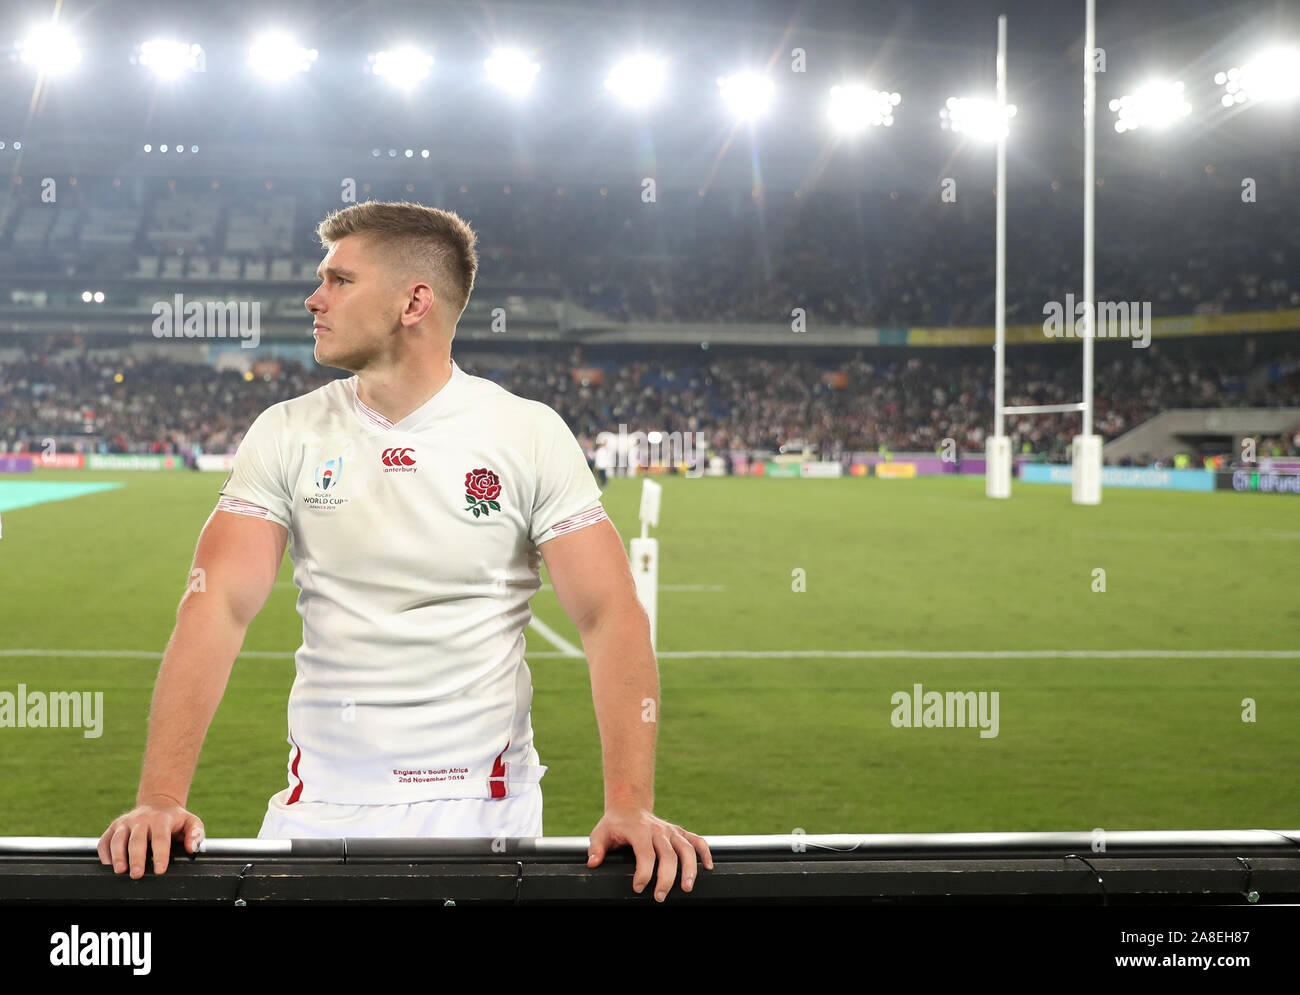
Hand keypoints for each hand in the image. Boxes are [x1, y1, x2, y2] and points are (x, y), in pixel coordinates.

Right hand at [97, 795, 204, 878]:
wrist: (158, 803)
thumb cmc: (175, 818)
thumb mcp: (191, 821)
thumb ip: (196, 833)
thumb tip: (191, 848)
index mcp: (161, 819)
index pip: (160, 838)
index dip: (160, 854)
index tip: (160, 870)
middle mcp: (141, 819)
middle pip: (137, 840)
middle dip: (136, 858)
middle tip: (137, 875)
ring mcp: (125, 823)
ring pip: (118, 839)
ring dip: (117, 855)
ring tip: (120, 871)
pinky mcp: (113, 827)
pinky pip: (104, 840)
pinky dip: (104, 853)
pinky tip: (107, 865)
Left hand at [587, 804, 712, 902]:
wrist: (629, 806)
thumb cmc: (614, 824)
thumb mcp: (600, 833)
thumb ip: (596, 848)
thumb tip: (593, 863)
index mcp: (639, 830)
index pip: (645, 853)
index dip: (644, 873)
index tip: (638, 888)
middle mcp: (658, 829)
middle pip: (668, 855)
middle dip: (666, 878)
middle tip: (659, 897)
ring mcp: (671, 831)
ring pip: (687, 849)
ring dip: (690, 869)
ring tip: (687, 888)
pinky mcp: (680, 832)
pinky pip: (697, 841)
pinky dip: (705, 853)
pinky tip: (709, 868)